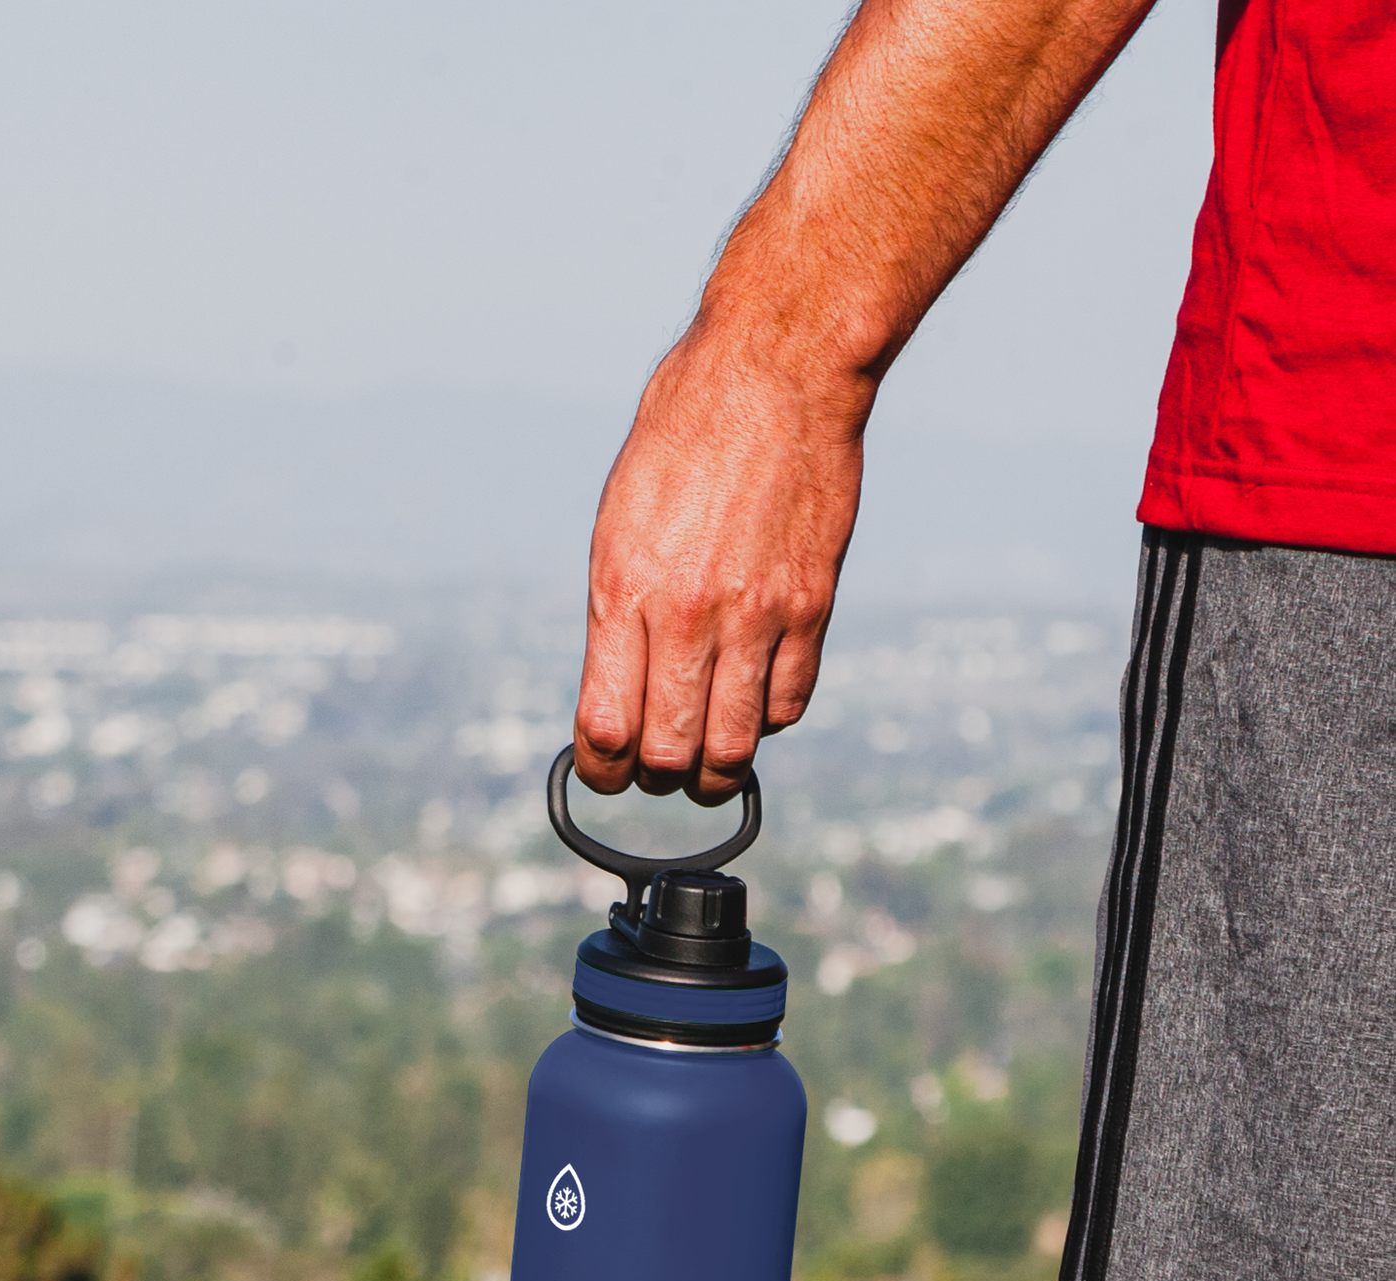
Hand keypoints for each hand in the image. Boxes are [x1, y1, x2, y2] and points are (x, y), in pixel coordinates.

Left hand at [569, 0, 1156, 806]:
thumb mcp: (620, 521)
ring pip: (733, 746)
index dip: (600, 769)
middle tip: (656, 769)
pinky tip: (752, 700)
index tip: (604, 771)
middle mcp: (688, 615)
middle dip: (655, 777)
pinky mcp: (812, 605)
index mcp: (624, 592)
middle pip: (669, 752)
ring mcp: (756, 614)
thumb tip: (619, 692)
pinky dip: (765, 718)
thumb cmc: (683, 436)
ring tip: (707, 763)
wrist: (777, 370)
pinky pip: (787, 702)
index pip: (605, 727)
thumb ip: (619, 612)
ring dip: (715, 770)